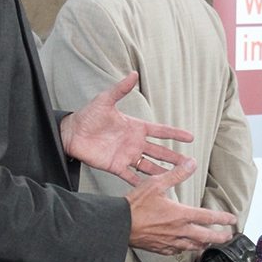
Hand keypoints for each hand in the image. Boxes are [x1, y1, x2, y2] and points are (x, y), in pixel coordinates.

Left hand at [60, 72, 193, 185]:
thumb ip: (121, 89)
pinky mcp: (116, 166)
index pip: (160, 131)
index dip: (175, 133)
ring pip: (149, 165)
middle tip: (190, 163)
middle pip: (159, 151)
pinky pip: (131, 176)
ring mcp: (126, 155)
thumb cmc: (88, 115)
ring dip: (163, 171)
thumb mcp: (105, 100)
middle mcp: (134, 142)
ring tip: (177, 177)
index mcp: (135, 127)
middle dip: (174, 157)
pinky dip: (141, 183)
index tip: (190, 137)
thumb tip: (133, 74)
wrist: (71, 133)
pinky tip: (152, 188)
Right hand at [126, 158, 236, 253]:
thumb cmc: (135, 205)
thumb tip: (191, 163)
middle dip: (219, 236)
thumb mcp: (156, 183)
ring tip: (209, 242)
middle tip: (228, 236)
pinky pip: (178, 251)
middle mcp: (178, 231)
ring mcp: (170, 242)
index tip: (232, 220)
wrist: (119, 225)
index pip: (207, 217)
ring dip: (204, 244)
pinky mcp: (160, 249)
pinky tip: (185, 247)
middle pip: (205, 237)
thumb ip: (176, 174)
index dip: (222, 219)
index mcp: (180, 215)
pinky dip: (186, 249)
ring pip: (193, 247)